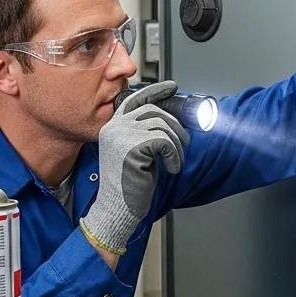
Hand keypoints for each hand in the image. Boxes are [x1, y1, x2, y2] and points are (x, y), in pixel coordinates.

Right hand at [80, 81, 189, 256]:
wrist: (117, 209)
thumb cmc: (128, 185)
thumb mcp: (135, 152)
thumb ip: (144, 133)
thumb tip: (170, 119)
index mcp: (111, 127)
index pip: (134, 99)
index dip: (155, 91)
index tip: (172, 87)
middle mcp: (114, 128)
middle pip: (153, 111)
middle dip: (175, 125)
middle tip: (184, 142)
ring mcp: (121, 136)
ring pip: (162, 125)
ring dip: (177, 144)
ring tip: (176, 160)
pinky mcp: (132, 148)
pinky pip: (164, 141)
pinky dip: (174, 155)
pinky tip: (171, 168)